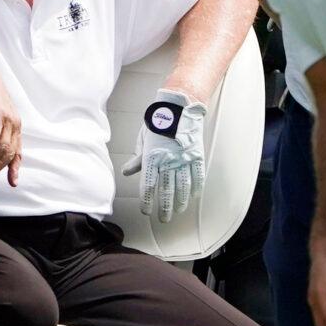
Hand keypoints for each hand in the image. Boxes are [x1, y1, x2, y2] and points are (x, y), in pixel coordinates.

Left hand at [121, 89, 206, 222]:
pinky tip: (193, 197)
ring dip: (180, 201)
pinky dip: (196, 188)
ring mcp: (184, 158)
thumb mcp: (143, 138)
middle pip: (166, 190)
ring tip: (177, 211)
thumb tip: (127, 172)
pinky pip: (198, 175)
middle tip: (163, 219)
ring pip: (183, 186)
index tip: (145, 210)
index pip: (148, 185)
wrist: (179, 105)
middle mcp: (168, 160)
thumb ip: (138, 158)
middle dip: (164, 208)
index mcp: (152, 156)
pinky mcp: (197, 155)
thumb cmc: (158, 121)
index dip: (146, 200)